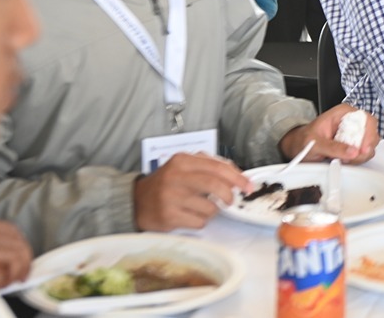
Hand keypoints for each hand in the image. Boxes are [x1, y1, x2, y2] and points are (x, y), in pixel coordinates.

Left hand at [0, 215, 31, 288]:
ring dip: (21, 249)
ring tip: (19, 264)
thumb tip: (15, 274)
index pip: (13, 255)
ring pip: (14, 231)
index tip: (16, 282)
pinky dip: (12, 239)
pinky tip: (9, 251)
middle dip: (24, 261)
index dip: (20, 271)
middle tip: (22, 275)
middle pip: (17, 242)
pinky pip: (3, 226)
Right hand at [132, 152, 251, 231]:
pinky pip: (199, 222)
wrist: (136, 201)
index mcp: (182, 161)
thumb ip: (210, 167)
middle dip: (229, 195)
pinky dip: (201, 221)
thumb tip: (238, 177)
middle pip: (215, 185)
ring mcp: (171, 198)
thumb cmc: (167, 184)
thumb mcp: (185, 167)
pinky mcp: (169, 216)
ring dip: (212, 211)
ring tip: (201, 208)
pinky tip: (190, 216)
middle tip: (231, 201)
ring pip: (209, 207)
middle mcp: (176, 177)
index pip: (217, 167)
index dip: (237, 177)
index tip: (248, 185)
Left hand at [279, 104, 379, 163]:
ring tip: (343, 159)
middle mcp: (352, 122)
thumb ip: (333, 147)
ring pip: (369, 146)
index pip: (366, 119)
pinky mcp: (354, 146)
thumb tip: (352, 151)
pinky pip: (363, 154)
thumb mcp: (315, 143)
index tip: (363, 149)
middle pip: (372, 134)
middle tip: (351, 158)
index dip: (369, 134)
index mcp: (344, 113)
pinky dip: (356, 161)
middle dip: (364, 149)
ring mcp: (354, 134)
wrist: (299, 148)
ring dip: (359, 156)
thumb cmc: (304, 139)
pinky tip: (344, 161)